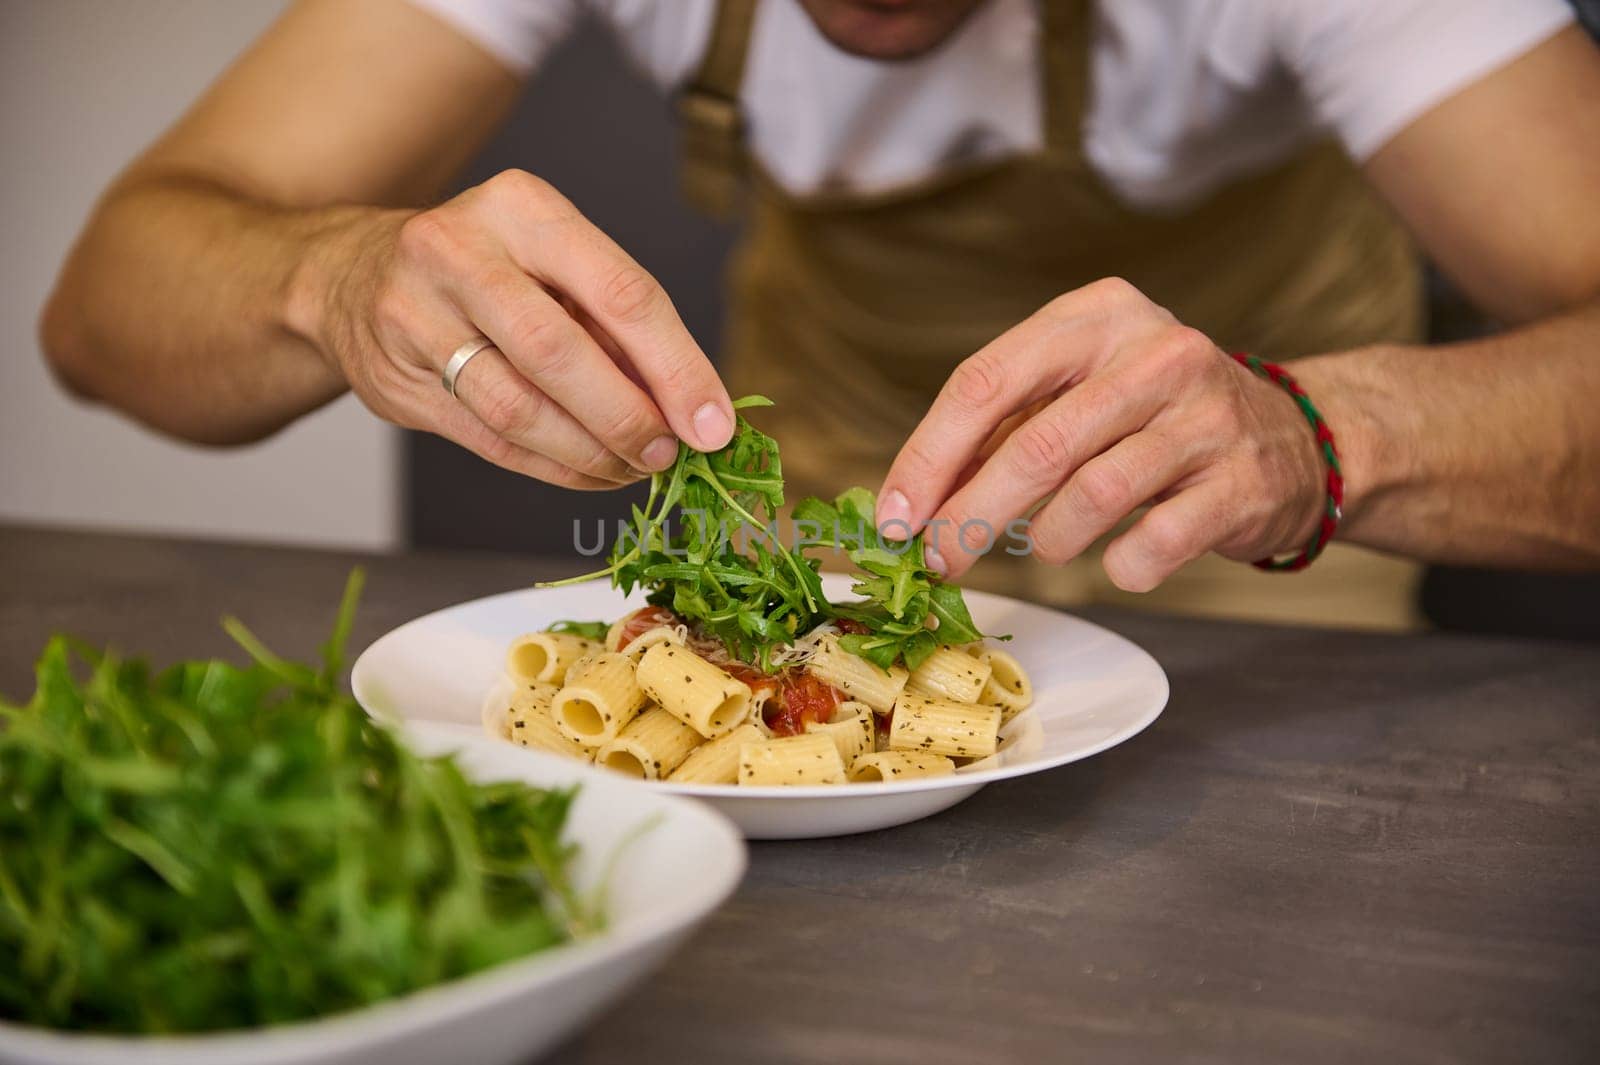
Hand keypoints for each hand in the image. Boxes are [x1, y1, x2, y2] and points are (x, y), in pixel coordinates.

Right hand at [294, 169, 733, 487]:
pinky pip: (490, 440)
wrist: (352, 277)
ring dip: (589, 453)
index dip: (678, 368)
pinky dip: (552, 467)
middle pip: (561, 351)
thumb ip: (618, 326)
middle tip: (666, 455)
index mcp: (523, 208)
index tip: (714, 425)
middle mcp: (460, 250)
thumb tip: (693, 409)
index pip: (623, 292)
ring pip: (519, 407)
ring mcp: (416, 314)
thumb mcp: (555, 264)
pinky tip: (590, 472)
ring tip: (631, 468)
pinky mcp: (393, 378)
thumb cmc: (487, 270)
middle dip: (627, 416)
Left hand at [875, 278, 1327, 590]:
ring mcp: (1206, 415)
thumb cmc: (1154, 420)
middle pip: (1033, 445)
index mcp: (1096, 315)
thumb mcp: (1079, 391)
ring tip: (1050, 545)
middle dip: (970, 516)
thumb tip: (911, 502)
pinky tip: (1120, 560)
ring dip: (1050, 540)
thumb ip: (1002, 430)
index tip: (895, 516)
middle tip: (938, 562)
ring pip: (1090, 496)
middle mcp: (1156, 351)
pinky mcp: (1242, 480)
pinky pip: (1153, 544)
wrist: (1293, 441)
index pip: (985, 380)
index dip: (929, 455)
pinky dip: (1120, 567)